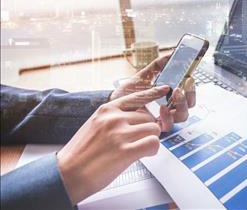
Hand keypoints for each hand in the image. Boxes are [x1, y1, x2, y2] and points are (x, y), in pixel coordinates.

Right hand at [57, 86, 169, 204]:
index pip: (137, 96)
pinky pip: (153, 143)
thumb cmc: (81, 153)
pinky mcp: (126, 151)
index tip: (164, 89)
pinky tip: (143, 154)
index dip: (153, 93)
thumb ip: (114, 118)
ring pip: (154, 129)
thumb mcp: (95, 125)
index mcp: (106, 109)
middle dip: (148, 128)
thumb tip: (136, 118)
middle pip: (149, 116)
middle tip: (139, 140)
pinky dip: (152, 150)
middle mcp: (114, 118)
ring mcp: (120, 133)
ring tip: (138, 149)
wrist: (66, 174)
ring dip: (150, 139)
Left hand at [110, 55, 195, 130]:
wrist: (113, 105)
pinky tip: (162, 108)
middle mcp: (169, 107)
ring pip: (182, 116)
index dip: (192, 88)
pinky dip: (168, 117)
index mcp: (169, 95)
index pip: (188, 93)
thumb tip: (169, 55)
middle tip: (181, 87)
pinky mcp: (155, 126)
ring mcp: (163, 118)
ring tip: (174, 94)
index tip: (189, 78)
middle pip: (188, 105)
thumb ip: (156, 66)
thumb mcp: (142, 76)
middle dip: (189, 96)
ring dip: (181, 105)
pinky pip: (168, 125)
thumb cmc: (128, 92)